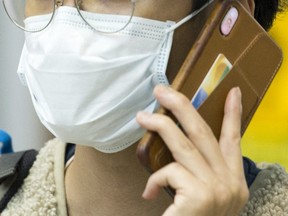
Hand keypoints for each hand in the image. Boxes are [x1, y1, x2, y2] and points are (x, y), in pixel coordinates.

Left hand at [136, 85, 248, 215]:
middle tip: (163, 91)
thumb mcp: (207, 197)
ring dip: (161, 126)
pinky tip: (149, 193)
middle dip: (183, 107)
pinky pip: (169, 172)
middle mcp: (230, 182)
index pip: (235, 140)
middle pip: (205, 133)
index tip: (233, 92)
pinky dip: (155, 179)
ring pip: (184, 144)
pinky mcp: (199, 196)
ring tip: (142, 117)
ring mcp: (217, 188)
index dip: (234, 115)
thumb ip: (199, 173)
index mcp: (234, 180)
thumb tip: (177, 154)